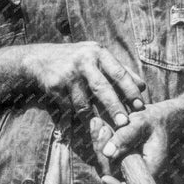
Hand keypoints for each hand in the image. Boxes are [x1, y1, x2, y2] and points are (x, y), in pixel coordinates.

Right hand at [22, 41, 144, 126]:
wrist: (40, 59)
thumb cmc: (77, 60)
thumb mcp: (98, 58)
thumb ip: (120, 71)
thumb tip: (143, 86)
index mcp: (99, 53)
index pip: (119, 73)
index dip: (130, 90)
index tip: (140, 106)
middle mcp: (84, 61)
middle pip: (102, 88)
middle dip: (114, 107)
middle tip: (124, 123)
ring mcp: (68, 74)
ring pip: (84, 103)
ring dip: (94, 118)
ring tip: (103, 129)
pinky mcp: (55, 87)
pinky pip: (70, 107)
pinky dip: (78, 117)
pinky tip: (84, 123)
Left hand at [92, 102, 180, 183]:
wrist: (160, 115)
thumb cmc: (155, 119)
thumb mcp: (142, 123)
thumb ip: (126, 137)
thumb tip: (107, 153)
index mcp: (148, 168)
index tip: (105, 179)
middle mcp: (135, 168)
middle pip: (111, 170)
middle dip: (101, 150)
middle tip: (102, 129)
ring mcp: (126, 161)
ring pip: (104, 159)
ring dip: (98, 141)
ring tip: (97, 122)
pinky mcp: (119, 153)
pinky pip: (104, 149)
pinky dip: (99, 137)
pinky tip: (96, 122)